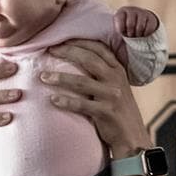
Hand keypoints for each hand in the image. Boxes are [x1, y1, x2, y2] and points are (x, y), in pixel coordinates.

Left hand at [40, 38, 150, 154]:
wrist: (132, 136)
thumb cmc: (118, 110)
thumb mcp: (116, 86)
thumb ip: (103, 73)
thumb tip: (80, 58)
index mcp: (118, 69)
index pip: (98, 48)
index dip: (79, 42)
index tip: (61, 39)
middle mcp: (116, 79)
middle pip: (88, 59)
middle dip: (67, 52)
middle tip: (49, 50)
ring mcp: (111, 95)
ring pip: (82, 82)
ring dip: (60, 78)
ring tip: (43, 76)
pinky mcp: (106, 113)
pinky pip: (82, 105)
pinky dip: (66, 102)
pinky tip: (52, 100)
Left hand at [114, 5, 159, 40]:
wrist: (140, 25)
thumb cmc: (126, 30)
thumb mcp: (118, 29)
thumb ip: (113, 33)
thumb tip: (105, 44)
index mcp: (121, 12)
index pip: (119, 19)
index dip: (121, 29)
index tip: (122, 33)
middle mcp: (131, 10)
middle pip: (130, 24)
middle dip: (130, 33)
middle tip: (130, 35)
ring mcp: (142, 12)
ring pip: (140, 27)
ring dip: (138, 34)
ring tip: (136, 35)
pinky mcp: (150, 18)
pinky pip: (148, 29)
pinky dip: (145, 34)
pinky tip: (143, 33)